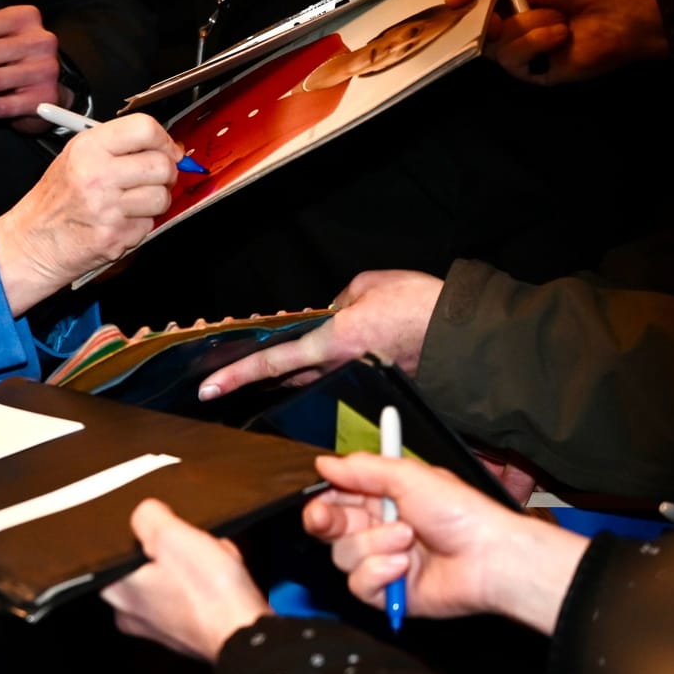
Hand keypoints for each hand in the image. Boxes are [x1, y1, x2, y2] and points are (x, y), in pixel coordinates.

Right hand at [0, 113, 178, 313]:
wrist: (33, 242)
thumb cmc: (56, 200)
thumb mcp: (76, 157)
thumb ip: (119, 146)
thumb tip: (168, 147)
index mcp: (88, 148)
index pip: (145, 129)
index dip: (164, 140)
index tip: (168, 150)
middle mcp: (98, 175)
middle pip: (162, 165)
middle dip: (166, 173)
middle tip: (155, 178)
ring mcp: (108, 208)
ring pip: (162, 197)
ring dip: (156, 201)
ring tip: (134, 202)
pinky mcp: (116, 236)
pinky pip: (150, 225)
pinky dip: (141, 224)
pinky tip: (120, 221)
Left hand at [102, 498, 271, 661]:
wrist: (248, 635)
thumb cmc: (208, 593)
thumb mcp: (172, 536)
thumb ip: (148, 518)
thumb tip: (145, 514)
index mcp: (119, 592)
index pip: (109, 557)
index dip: (134, 537)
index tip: (156, 532)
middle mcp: (134, 615)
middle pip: (145, 566)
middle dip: (171, 551)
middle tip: (189, 545)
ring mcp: (163, 628)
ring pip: (173, 579)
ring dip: (193, 565)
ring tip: (210, 561)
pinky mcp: (190, 633)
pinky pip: (194, 596)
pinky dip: (208, 585)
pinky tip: (223, 579)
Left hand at [196, 269, 443, 400]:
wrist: (465, 336)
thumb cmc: (419, 305)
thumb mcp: (369, 284)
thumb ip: (339, 300)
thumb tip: (330, 312)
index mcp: (332, 342)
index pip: (273, 362)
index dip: (237, 375)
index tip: (208, 389)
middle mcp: (339, 368)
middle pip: (286, 377)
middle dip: (258, 377)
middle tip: (225, 380)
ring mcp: (356, 379)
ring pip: (311, 379)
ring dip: (290, 373)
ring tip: (262, 369)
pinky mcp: (373, 382)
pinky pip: (338, 377)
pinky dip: (323, 369)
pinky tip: (320, 359)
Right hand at [302, 453, 587, 633]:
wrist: (488, 558)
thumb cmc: (461, 513)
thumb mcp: (411, 477)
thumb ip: (363, 470)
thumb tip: (325, 464)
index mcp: (384, 499)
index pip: (338, 498)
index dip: (323, 500)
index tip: (318, 500)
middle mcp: (379, 530)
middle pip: (330, 529)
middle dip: (326, 522)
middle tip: (326, 519)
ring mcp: (382, 562)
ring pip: (344, 556)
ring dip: (373, 545)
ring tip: (407, 540)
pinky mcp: (388, 593)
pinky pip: (359, 585)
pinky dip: (378, 574)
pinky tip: (403, 567)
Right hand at [444, 0, 666, 83]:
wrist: (614, 3)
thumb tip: (449, 0)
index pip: (468, 6)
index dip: (461, 6)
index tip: (459, 4)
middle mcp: (510, 23)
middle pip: (474, 30)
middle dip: (489, 18)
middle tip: (502, 13)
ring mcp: (522, 49)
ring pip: (495, 45)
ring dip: (526, 25)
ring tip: (556, 16)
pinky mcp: (534, 72)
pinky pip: (516, 61)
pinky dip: (537, 42)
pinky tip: (560, 34)